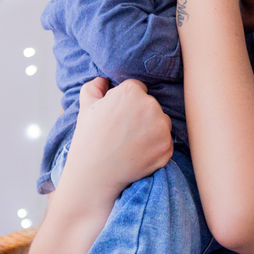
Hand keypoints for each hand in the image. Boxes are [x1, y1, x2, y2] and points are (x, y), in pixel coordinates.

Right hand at [62, 77, 173, 195]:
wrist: (94, 173)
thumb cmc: (88, 139)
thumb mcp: (85, 107)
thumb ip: (94, 87)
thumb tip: (102, 79)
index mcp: (131, 92)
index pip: (137, 89)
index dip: (127, 103)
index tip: (118, 116)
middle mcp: (150, 106)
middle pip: (151, 106)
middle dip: (141, 116)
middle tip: (124, 132)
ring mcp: (161, 127)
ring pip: (161, 123)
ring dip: (151, 131)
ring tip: (132, 143)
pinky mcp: (167, 147)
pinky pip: (165, 142)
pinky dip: (155, 148)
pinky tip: (139, 154)